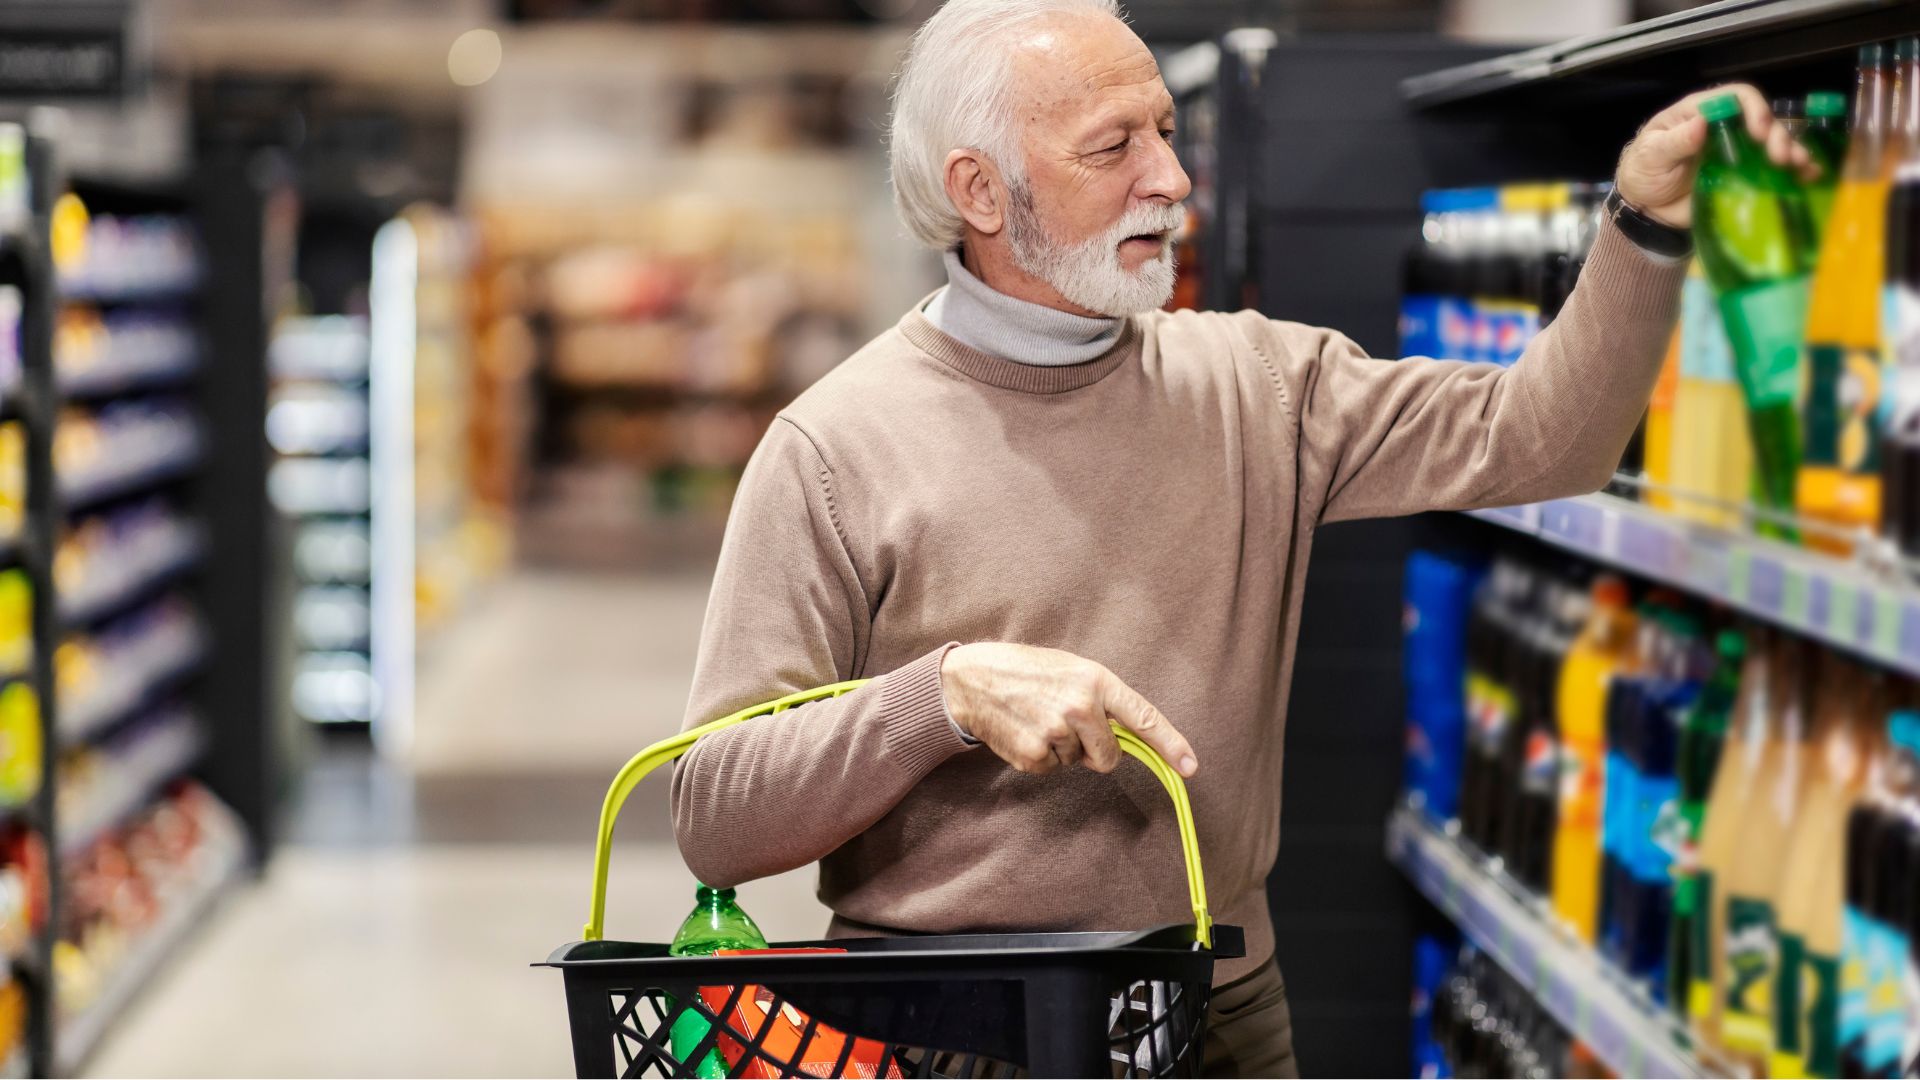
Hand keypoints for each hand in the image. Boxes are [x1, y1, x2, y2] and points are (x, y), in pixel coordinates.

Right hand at [939, 642, 1197, 777]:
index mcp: (1095, 680)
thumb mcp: (1072, 670)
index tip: (1190, 766)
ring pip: (1078, 762)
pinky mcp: (1034, 755)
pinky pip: (1051, 770)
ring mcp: (1056, 733)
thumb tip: (1127, 738)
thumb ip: (1102, 700)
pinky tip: (1023, 731)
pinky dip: (1040, 758)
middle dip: (1096, 751)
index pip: (1143, 717)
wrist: (972, 678)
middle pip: (1110, 756)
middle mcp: (1080, 707)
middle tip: (1067, 725)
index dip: (1171, 744)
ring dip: (1062, 749)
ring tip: (1037, 719)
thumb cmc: (1028, 671)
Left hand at [1615, 82, 1811, 228]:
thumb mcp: (1649, 156)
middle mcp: (1724, 128)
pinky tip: (1807, 177)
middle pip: (1761, 120)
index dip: (1753, 109)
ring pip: (1772, 142)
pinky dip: (1792, 171)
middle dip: (1776, 134)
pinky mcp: (1743, 176)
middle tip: (1779, 156)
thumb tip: (1701, 123)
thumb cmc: (1642, 173)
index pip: (1735, 97)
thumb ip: (1674, 142)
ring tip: (1798, 166)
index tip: (1758, 131)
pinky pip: (1772, 170)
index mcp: (1699, 113)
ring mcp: (1737, 152)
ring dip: (1791, 150)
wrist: (1644, 210)